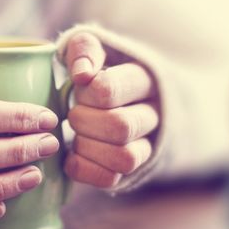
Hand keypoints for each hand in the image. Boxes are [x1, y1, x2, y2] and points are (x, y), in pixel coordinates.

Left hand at [63, 33, 158, 187]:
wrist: (124, 95)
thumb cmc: (102, 70)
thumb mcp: (94, 48)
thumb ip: (85, 50)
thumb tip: (82, 73)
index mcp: (145, 79)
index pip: (109, 90)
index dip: (86, 92)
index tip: (80, 86)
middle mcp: (154, 114)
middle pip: (120, 127)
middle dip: (84, 121)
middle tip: (74, 113)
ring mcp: (147, 145)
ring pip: (125, 158)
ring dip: (88, 148)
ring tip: (77, 134)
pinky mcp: (132, 170)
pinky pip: (111, 179)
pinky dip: (84, 169)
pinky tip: (74, 153)